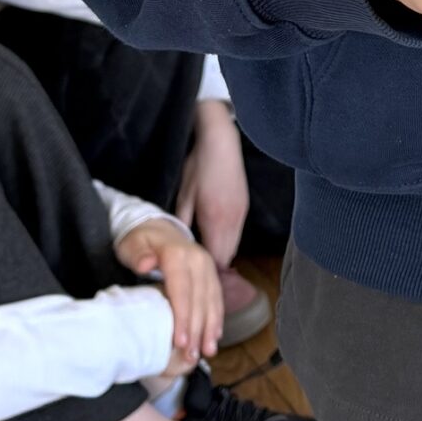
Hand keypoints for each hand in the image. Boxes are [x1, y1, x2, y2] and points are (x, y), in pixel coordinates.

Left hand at [116, 218, 220, 365]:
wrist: (159, 227)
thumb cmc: (141, 240)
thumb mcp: (132, 244)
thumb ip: (138, 254)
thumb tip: (147, 265)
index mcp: (178, 254)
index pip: (182, 290)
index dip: (182, 317)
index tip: (180, 341)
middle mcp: (198, 259)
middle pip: (199, 299)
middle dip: (197, 330)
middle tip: (191, 355)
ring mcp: (207, 266)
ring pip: (212, 300)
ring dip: (210, 328)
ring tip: (207, 351)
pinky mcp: (211, 273)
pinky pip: (217, 297)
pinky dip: (217, 318)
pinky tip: (215, 336)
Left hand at [176, 99, 249, 268]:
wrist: (221, 143)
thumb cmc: (198, 167)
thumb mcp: (184, 195)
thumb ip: (182, 222)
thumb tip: (177, 243)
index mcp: (214, 220)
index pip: (215, 259)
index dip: (206, 271)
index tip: (193, 277)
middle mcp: (232, 221)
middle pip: (227, 256)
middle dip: (214, 268)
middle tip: (198, 274)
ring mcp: (241, 214)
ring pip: (234, 246)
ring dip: (221, 255)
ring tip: (204, 261)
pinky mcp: (244, 208)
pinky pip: (237, 234)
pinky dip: (227, 242)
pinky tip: (214, 240)